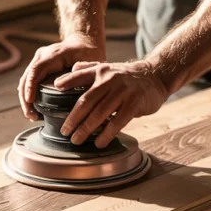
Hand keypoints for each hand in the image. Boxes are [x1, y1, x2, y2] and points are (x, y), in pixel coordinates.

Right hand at [18, 36, 104, 119]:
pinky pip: (29, 81)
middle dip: (26, 98)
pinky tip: (33, 109)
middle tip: (31, 115)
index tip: (30, 100)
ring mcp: (38, 61)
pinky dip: (29, 95)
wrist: (83, 43)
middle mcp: (43, 56)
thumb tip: (76, 83)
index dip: (31, 85)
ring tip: (32, 116)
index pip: (37, 69)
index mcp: (54, 54)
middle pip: (27, 77)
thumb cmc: (88, 53)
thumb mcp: (90, 60)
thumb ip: (85, 71)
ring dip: (25, 99)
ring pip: (25, 80)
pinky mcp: (38, 67)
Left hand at [53, 60, 169, 147]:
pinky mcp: (134, 102)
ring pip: (100, 113)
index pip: (80, 75)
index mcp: (101, 71)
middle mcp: (109, 79)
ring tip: (77, 140)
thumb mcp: (108, 68)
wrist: (155, 76)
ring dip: (86, 129)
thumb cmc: (128, 76)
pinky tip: (99, 142)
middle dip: (73, 118)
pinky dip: (107, 133)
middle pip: (86, 101)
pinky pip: (118, 121)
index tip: (55, 89)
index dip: (67, 81)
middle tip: (65, 132)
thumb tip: (68, 73)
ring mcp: (122, 91)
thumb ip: (88, 70)